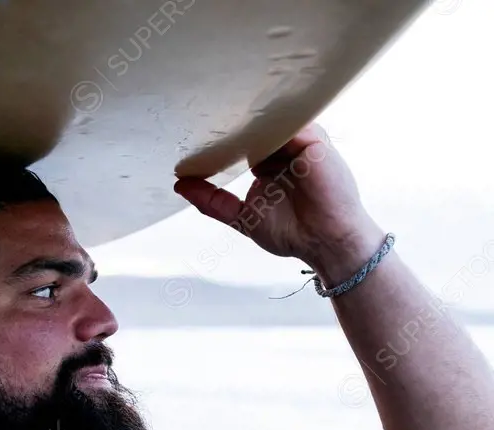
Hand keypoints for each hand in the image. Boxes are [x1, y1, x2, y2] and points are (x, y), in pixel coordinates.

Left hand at [173, 123, 383, 280]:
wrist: (325, 243)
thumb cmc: (292, 232)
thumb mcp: (241, 217)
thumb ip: (212, 202)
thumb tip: (180, 185)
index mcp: (267, 163)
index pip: (241, 141)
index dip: (220, 138)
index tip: (193, 134)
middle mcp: (284, 151)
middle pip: (256, 126)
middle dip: (233, 122)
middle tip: (203, 114)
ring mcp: (300, 144)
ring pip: (274, 120)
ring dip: (252, 117)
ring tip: (224, 110)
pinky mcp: (314, 142)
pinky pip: (294, 121)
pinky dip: (276, 119)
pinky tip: (254, 120)